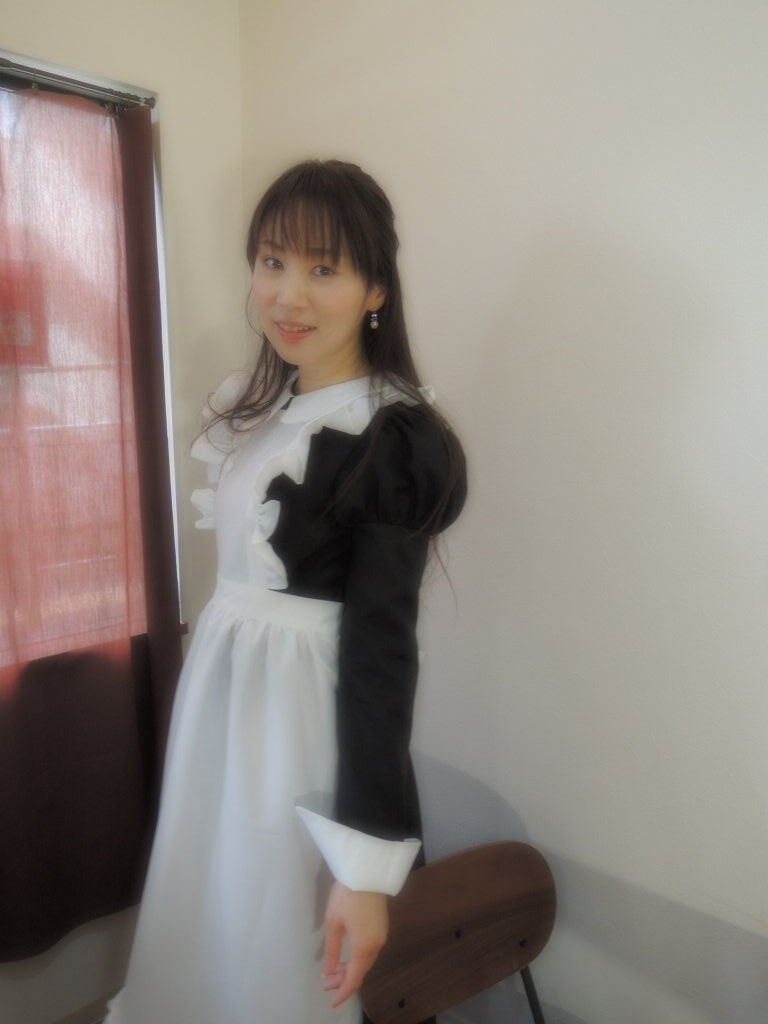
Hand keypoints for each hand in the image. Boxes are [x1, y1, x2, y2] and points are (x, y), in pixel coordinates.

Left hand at [322, 881, 387, 1007]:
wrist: (368, 871)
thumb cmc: (346, 896)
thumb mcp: (333, 923)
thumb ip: (332, 951)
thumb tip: (329, 973)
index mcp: (364, 947)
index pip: (354, 979)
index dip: (343, 993)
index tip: (332, 1002)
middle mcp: (376, 945)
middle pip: (361, 971)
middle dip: (344, 981)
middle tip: (326, 983)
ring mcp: (381, 936)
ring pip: (366, 962)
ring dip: (351, 969)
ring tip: (333, 971)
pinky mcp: (382, 927)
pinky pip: (370, 951)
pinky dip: (358, 959)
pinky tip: (347, 957)